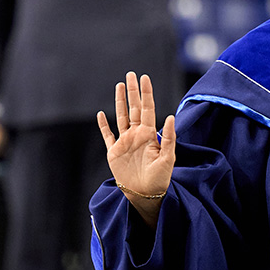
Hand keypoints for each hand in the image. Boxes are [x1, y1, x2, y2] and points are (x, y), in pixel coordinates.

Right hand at [96, 72, 174, 227]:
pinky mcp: (114, 152)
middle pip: (133, 108)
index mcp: (149, 134)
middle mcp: (137, 135)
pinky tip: (100, 114)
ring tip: (119, 86)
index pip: (147, 108)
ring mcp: (125, 142)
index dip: (146, 93)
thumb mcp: (168, 159)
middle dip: (132, 91)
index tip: (145, 78)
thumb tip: (169, 116)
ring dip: (119, 102)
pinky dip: (103, 125)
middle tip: (131, 75)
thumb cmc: (160, 179)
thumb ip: (168, 138)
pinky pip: (107, 136)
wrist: (145, 195)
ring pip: (121, 117)